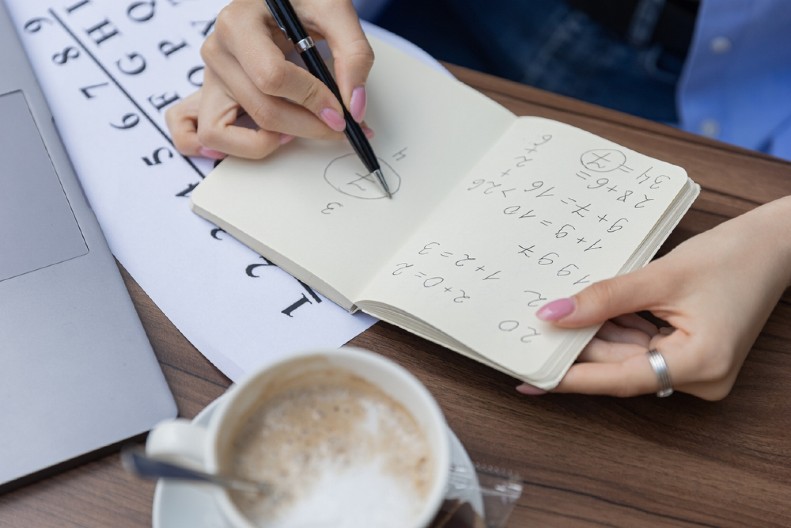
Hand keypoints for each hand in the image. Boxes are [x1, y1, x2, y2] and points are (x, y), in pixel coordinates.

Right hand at [165, 0, 373, 159]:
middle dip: (307, 128)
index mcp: (238, 24)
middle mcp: (217, 51)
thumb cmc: (302, 1)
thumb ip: (353, 55)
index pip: (272, 78)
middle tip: (338, 127)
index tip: (340, 111)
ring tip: (300, 128)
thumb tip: (354, 107)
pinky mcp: (212, 96)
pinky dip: (236, 146)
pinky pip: (207, 135)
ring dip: (270, 142)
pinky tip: (270, 137)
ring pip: (228, 132)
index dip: (312, 100)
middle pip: (261, 110)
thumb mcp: (334, 11)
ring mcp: (210, 77)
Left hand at [519, 196, 790, 399]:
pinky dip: (617, 330)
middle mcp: (700, 378)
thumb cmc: (732, 256)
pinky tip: (587, 315)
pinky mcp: (691, 354)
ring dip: (596, 337)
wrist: (775, 245)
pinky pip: (643, 346)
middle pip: (622, 367)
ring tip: (553, 321)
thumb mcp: (660, 276)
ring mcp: (697, 368)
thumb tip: (554, 315)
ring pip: (629, 357)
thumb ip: (605, 298)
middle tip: (532, 338)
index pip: (621, 377)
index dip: (574, 377)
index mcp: (700, 364)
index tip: (534, 378)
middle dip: (579, 348)